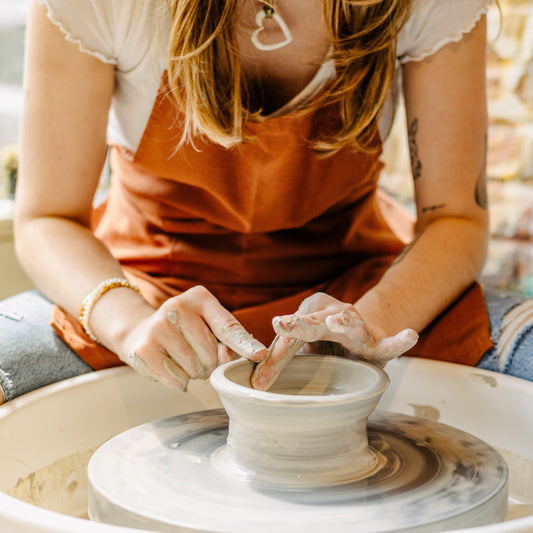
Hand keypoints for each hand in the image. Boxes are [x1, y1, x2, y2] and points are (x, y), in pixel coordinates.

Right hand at [120, 286, 267, 389]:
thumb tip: (231, 357)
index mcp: (200, 298)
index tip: (260, 354)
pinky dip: (178, 380)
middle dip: (208, 363)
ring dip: (193, 372)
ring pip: (194, 368)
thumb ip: (227, 339)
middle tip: (194, 352)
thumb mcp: (208, 325)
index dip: (244, 344)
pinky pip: (176, 379)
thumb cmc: (184, 331)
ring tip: (180, 357)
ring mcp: (158, 327)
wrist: (139, 332)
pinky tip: (168, 365)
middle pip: (211, 354)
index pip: (227, 326)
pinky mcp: (144, 348)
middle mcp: (177, 307)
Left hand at [251, 292, 417, 389]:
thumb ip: (280, 358)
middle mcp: (334, 314)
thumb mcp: (302, 348)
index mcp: (312, 313)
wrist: (360, 336)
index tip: (259, 380)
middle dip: (298, 323)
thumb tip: (253, 385)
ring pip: (349, 324)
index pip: (290, 335)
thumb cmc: (324, 343)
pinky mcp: (377, 344)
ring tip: (337, 321)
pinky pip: (389, 345)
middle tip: (281, 325)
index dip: (275, 357)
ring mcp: (358, 326)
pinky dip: (399, 341)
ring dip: (342, 323)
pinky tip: (410, 335)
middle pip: (314, 321)